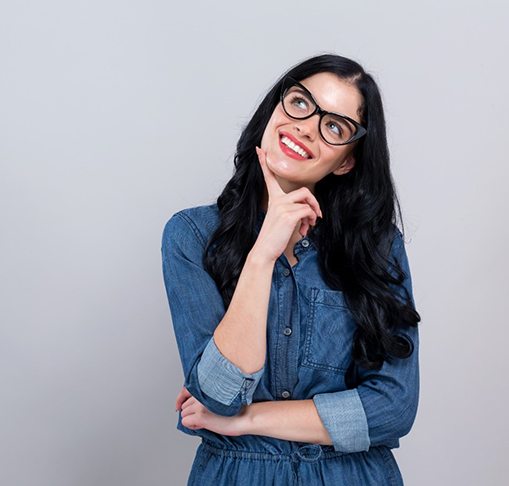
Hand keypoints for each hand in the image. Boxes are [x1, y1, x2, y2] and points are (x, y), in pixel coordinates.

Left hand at [175, 386, 249, 436]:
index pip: (185, 392)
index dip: (182, 401)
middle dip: (191, 412)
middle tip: (204, 416)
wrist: (244, 416)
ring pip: (183, 414)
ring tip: (206, 420)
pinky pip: (185, 422)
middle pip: (184, 405)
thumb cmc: (236, 409)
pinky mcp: (200, 416)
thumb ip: (205, 397)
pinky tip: (203, 425)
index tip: (179, 406)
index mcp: (206, 387)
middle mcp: (201, 394)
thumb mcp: (218, 398)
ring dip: (192, 419)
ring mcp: (199, 405)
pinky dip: (192, 425)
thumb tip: (191, 406)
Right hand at [254, 146, 322, 262]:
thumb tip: (310, 212)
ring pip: (307, 201)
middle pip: (304, 190)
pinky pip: (307, 211)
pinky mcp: (288, 214)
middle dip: (314, 203)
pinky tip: (304, 230)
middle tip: (315, 216)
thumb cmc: (274, 237)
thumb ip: (293, 211)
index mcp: (273, 199)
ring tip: (308, 226)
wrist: (265, 250)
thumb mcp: (282, 220)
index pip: (268, 177)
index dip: (264, 163)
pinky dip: (310, 220)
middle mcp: (276, 200)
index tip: (259, 150)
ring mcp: (281, 206)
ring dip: (313, 213)